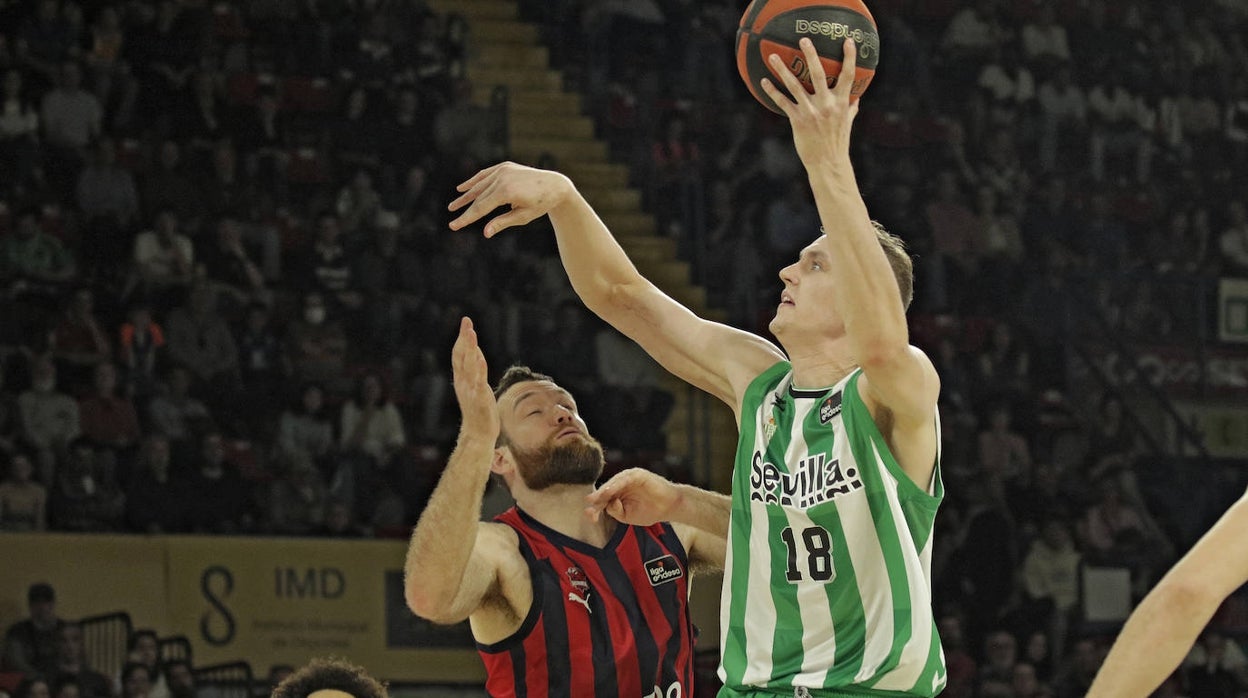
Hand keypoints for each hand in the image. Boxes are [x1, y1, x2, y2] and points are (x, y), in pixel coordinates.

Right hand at [447, 162, 573, 237]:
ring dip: (466, 196)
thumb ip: (502, 223)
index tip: (454, 226)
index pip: (481, 208)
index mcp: (506, 192)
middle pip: (478, 198)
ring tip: (453, 205)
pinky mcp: (504, 166)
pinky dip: (474, 181)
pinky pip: (485, 175)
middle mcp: (502, 178)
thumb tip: (485, 233)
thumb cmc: (540, 204)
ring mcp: (503, 170)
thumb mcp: (522, 217)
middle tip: (451, 221)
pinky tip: (462, 188)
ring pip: (479, 186)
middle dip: (465, 210)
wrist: (554, 185)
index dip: (466, 218)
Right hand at [450, 317, 498, 439]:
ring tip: (471, 334)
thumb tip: (476, 352)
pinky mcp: (479, 398)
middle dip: (464, 338)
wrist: (478, 433)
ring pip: (468, 365)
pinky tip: (480, 358)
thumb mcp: (475, 386)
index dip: (462, 338)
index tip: (466, 322)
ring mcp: (470, 389)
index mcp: (461, 378)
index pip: (459, 354)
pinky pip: (478, 381)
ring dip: (470, 348)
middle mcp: (463, 382)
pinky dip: (478, 369)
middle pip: (461, 356)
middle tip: (466, 322)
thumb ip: (475, 370)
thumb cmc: (479, 410)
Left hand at [584, 468, 679, 526]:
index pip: (603, 500)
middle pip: (605, 491)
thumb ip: (616, 511)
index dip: (596, 508)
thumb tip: (608, 504)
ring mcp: (629, 478)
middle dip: (597, 499)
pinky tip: (609, 492)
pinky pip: (624, 479)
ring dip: (604, 491)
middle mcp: (621, 484)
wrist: (669, 507)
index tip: (591, 517)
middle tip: (589, 504)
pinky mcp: (638, 474)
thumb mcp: (628, 516)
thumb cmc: (650, 511)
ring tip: (596, 498)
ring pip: (613, 483)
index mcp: (618, 494)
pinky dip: (616, 485)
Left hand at [760, 37, 859, 168]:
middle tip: (804, 40)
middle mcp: (826, 104)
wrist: (827, 162)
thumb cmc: (838, 142)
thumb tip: (856, 100)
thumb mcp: (847, 123)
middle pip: (818, 73)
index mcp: (841, 102)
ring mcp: (811, 111)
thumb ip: (851, 109)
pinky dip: (772, 91)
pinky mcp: (797, 119)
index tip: (848, 41)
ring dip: (781, 69)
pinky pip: (782, 101)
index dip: (849, 57)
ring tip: (771, 56)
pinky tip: (764, 81)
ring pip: (794, 85)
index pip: (848, 75)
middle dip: (810, 55)